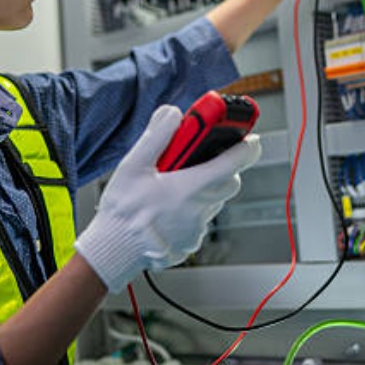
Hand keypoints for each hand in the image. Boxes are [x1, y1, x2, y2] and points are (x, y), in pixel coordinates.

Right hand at [74, 105, 260, 292]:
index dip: (247, 148)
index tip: (251, 139)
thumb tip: (172, 114)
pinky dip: (193, 209)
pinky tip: (170, 206)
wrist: (113, 250)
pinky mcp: (190, 242)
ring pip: (215, 201)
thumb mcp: (133, 165)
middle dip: (225, 168)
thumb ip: (157, 135)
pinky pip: (201, 220)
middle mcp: (199, 209)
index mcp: (189, 187)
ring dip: (206, 189)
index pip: (233, 163)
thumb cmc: (122, 211)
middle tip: (206, 158)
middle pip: (230, 182)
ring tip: (178, 183)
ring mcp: (196, 229)